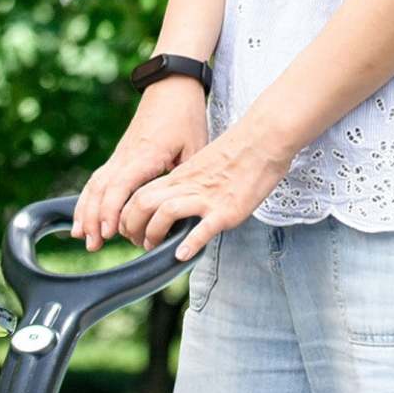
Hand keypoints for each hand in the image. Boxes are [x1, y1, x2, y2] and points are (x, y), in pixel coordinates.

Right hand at [73, 77, 207, 252]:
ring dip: (85, 214)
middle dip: (93, 220)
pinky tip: (81, 220)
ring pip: (93, 187)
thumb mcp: (196, 146)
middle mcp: (125, 157)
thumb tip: (183, 210)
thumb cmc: (186, 114)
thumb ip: (187, 179)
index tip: (109, 232)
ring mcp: (118, 157)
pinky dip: (86, 202)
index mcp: (145, 156)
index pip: (119, 186)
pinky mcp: (117, 157)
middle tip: (93, 245)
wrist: (171, 85)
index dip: (112, 211)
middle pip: (100, 191)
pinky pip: (95, 182)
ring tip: (82, 238)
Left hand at [116, 113, 295, 260]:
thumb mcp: (200, 166)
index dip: (128, 216)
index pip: (139, 195)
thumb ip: (185, 185)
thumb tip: (173, 207)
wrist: (266, 137)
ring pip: (165, 213)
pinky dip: (190, 243)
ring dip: (154, 235)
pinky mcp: (226, 209)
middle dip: (133, 228)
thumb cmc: (238, 152)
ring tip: (156, 248)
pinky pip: (203, 228)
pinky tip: (182, 255)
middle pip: (143, 204)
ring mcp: (206, 198)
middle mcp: (187, 187)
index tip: (132, 231)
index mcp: (179, 177)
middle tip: (140, 243)